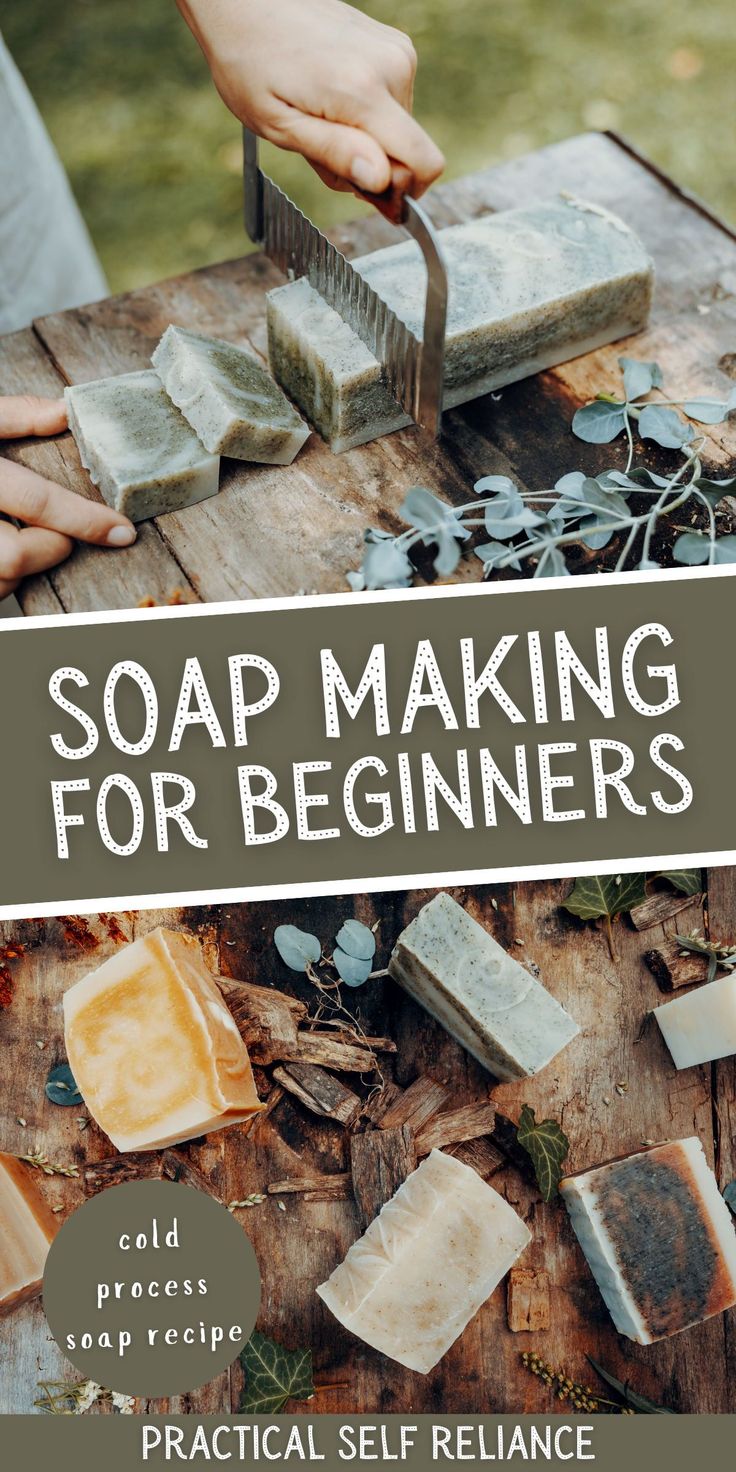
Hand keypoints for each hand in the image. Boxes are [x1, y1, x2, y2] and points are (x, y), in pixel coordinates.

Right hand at [0, 397, 135, 601]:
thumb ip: (13, 416)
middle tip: (56, 533)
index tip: (123, 531)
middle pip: (17, 554)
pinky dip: (2, 579)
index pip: (35, 500)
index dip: (84, 520)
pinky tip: (0, 555)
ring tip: (18, 538)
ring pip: (1, 579)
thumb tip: (64, 411)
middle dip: (50, 548)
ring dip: (22, 567)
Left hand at [178, 0, 444, 199]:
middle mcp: (391, 66)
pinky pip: (395, 101)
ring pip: (400, 128)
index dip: (401, 193)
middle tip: (321, 148)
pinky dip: (366, 112)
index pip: (424, 162)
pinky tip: (331, 97)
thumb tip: (380, 181)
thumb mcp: (279, 124)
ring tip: (320, 116)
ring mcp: (396, 51)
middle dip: (371, 165)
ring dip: (365, 137)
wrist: (245, 1)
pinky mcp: (394, 44)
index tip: (363, 192)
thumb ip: (334, 154)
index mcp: (363, 91)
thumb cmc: (250, 62)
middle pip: (408, 151)